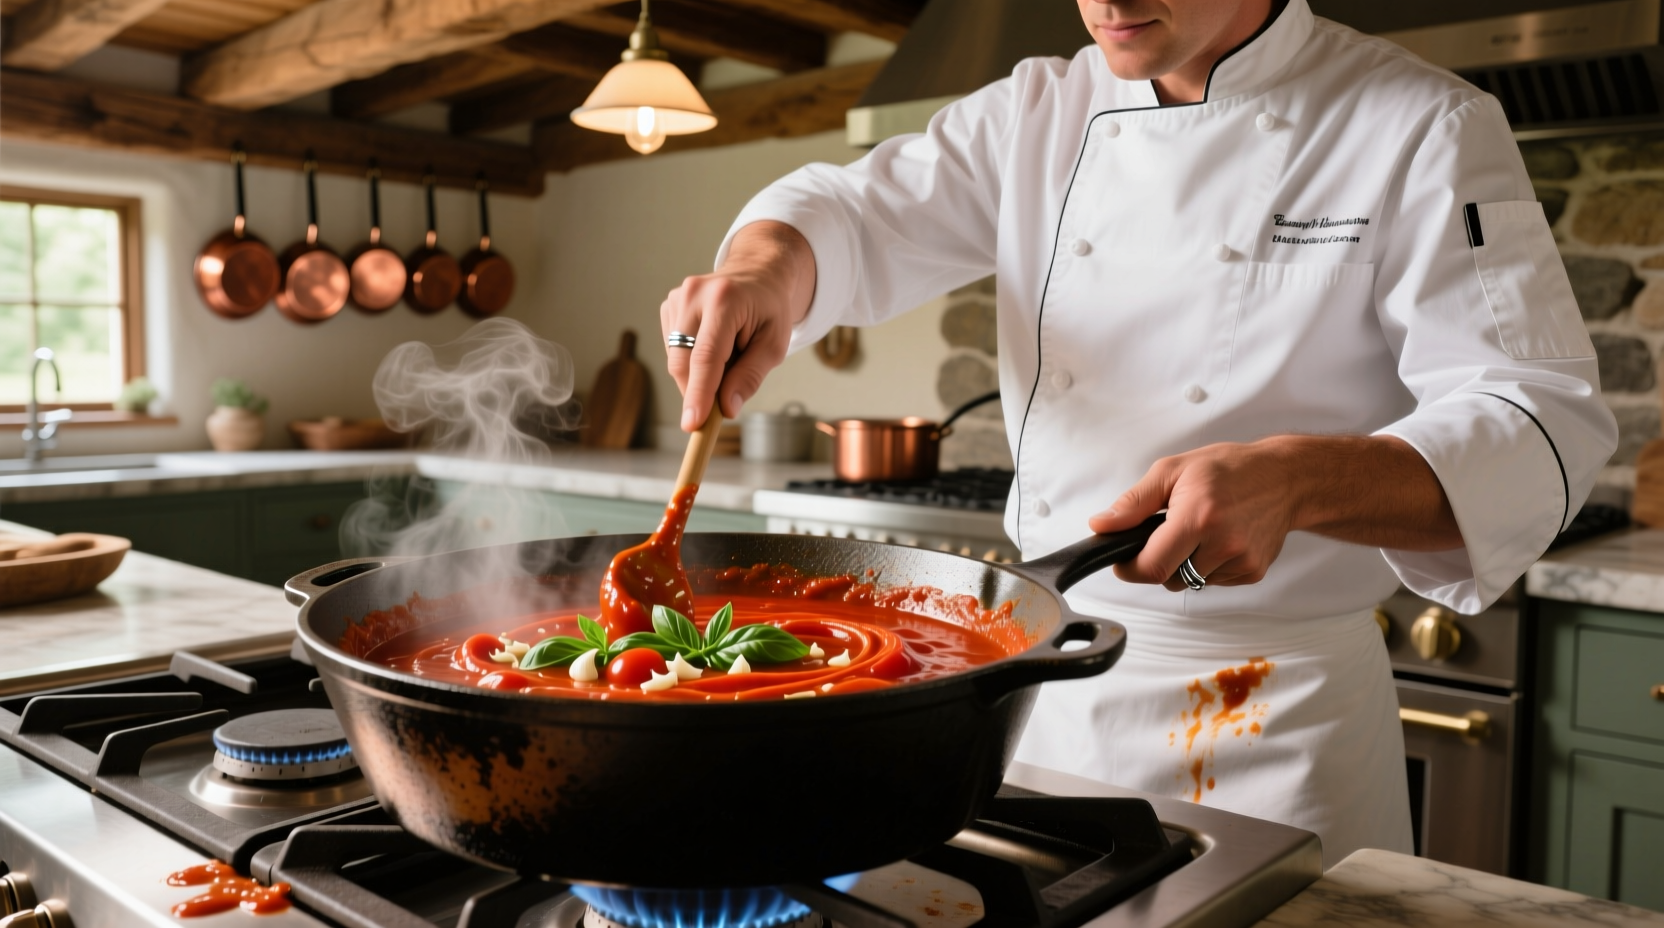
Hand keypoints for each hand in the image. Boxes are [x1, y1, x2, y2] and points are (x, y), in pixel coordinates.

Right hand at [661, 221, 815, 430]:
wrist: (757, 273)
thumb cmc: (769, 310)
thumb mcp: (774, 345)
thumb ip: (750, 376)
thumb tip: (726, 409)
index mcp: (725, 300)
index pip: (706, 357)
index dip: (698, 394)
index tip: (692, 424)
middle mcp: (694, 295)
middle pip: (684, 362)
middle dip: (698, 392)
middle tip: (720, 406)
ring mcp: (677, 297)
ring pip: (676, 359)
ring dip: (698, 374)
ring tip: (728, 356)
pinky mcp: (668, 305)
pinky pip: (674, 350)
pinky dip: (692, 360)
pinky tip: (714, 346)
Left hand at [1089, 435, 1461, 591]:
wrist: (1285, 478)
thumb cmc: (1229, 469)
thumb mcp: (1172, 471)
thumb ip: (1133, 503)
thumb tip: (1101, 525)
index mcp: (1198, 517)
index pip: (1151, 566)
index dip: (1129, 568)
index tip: (1123, 560)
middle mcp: (1223, 543)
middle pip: (1167, 578)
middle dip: (1157, 561)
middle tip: (1167, 532)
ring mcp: (1241, 561)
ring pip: (1189, 582)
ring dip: (1183, 564)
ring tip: (1198, 531)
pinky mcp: (1253, 572)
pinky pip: (1213, 581)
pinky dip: (1207, 565)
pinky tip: (1218, 540)